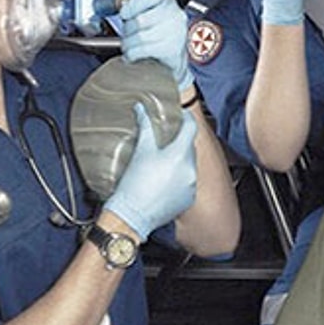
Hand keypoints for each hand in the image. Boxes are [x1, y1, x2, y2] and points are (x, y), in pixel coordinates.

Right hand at [104, 104, 196, 240]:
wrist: (132, 215)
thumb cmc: (134, 184)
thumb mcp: (141, 151)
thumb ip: (145, 127)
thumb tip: (142, 109)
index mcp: (179, 155)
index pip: (191, 128)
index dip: (186, 119)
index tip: (180, 115)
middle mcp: (190, 170)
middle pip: (189, 147)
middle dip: (179, 142)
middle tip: (165, 140)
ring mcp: (191, 185)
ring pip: (189, 165)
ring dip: (179, 160)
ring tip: (162, 162)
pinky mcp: (189, 198)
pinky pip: (188, 182)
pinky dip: (179, 178)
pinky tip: (164, 180)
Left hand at [117, 0, 192, 90]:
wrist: (176, 51)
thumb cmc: (158, 28)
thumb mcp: (144, 7)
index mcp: (165, 0)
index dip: (133, 5)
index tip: (123, 13)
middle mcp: (173, 14)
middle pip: (141, 20)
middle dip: (127, 28)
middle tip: (124, 32)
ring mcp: (175, 33)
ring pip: (141, 37)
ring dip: (128, 43)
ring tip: (126, 44)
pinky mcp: (173, 49)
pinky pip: (145, 50)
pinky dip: (132, 54)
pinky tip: (131, 54)